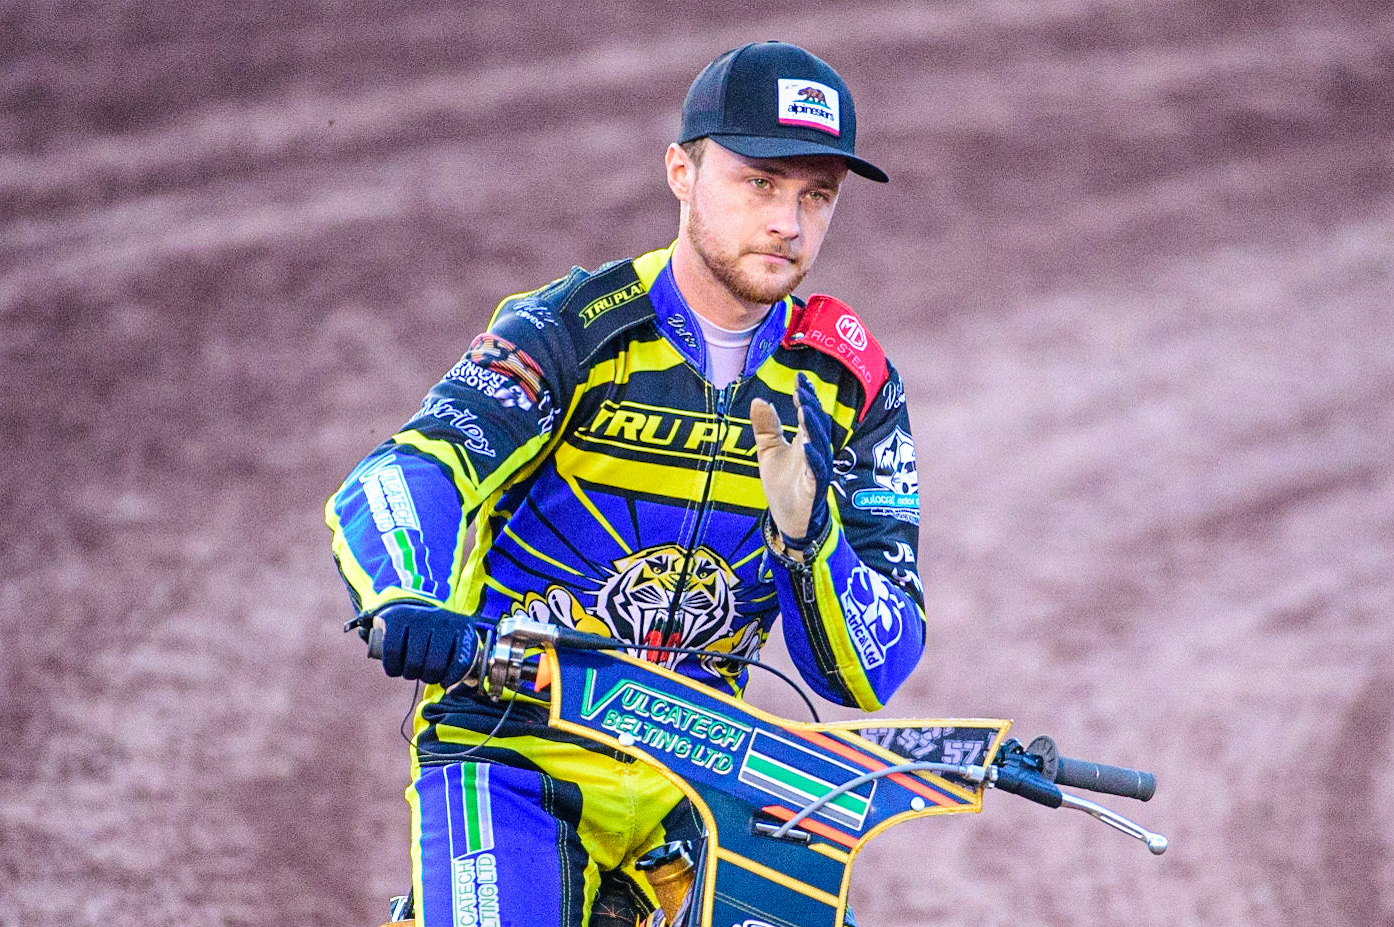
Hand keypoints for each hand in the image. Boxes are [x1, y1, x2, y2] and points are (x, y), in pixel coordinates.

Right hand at [376, 601, 477, 685]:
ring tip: (411, 670)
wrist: (413, 608)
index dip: (451, 679)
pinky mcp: (396, 618)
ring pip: (413, 663)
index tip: (445, 680)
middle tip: (425, 673)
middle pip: (434, 666)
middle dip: (428, 677)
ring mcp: (419, 617)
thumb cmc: (437, 638)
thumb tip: (454, 690)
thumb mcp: (456, 645)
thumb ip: (462, 667)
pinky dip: (392, 667)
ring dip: (410, 674)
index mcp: (462, 627)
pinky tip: (396, 668)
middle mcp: (442, 619)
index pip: (461, 663)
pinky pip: (393, 652)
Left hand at [749, 374, 832, 551]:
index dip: (806, 396)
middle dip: (810, 405)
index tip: (800, 378)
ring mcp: (817, 469)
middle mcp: (815, 452)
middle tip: (802, 388)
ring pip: (819, 444)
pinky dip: (813, 457)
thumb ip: (766, 427)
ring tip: (803, 409)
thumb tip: (759, 400)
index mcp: (806, 441)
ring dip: (812, 426)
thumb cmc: (783, 485)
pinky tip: (805, 445)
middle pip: (816, 424)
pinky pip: (817, 470)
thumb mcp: (768, 451)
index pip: (809, 414)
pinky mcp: (815, 487)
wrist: (789, 520)